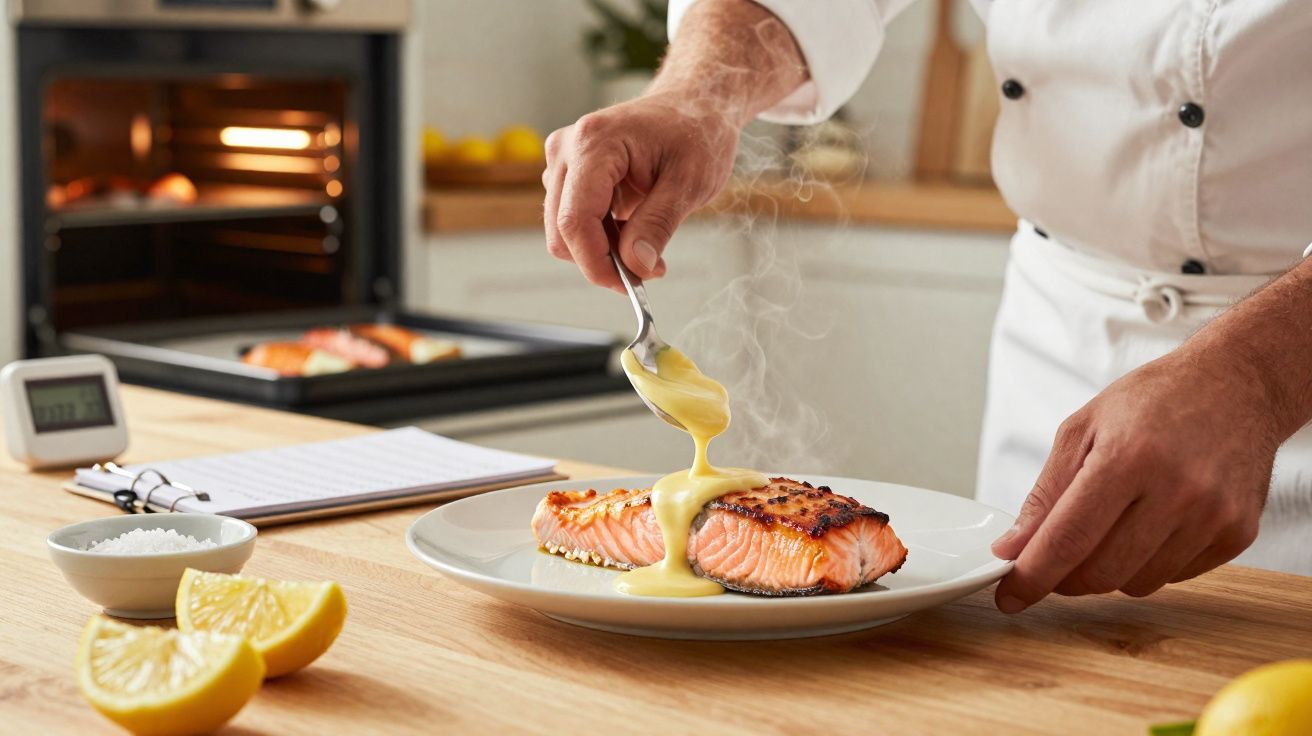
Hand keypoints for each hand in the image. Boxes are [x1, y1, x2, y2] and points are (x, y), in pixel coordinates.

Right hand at [543, 92, 738, 290]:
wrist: (693, 104)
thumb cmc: (695, 132)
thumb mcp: (689, 182)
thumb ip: (658, 225)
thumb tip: (637, 266)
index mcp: (594, 143)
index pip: (575, 219)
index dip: (597, 263)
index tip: (630, 286)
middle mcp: (567, 148)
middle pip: (562, 229)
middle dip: (601, 260)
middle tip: (649, 268)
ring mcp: (563, 159)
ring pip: (564, 229)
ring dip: (603, 248)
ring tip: (648, 240)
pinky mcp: (567, 172)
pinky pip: (573, 219)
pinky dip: (601, 235)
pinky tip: (633, 226)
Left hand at [990, 346, 1276, 611]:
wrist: (1237, 383)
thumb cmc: (1153, 400)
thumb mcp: (1082, 428)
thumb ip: (1045, 494)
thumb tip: (1013, 549)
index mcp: (1128, 457)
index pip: (1067, 539)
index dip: (1032, 576)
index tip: (1009, 597)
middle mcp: (1177, 491)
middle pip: (1101, 573)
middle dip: (1065, 578)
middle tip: (1053, 561)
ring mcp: (1214, 515)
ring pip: (1137, 583)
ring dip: (1107, 570)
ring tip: (1107, 528)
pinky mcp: (1239, 533)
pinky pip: (1174, 576)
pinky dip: (1148, 562)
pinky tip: (1149, 524)